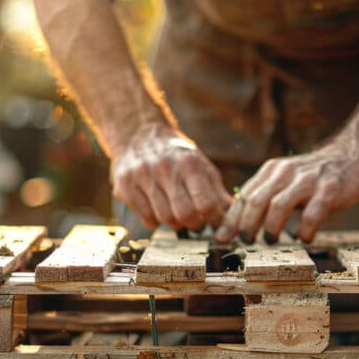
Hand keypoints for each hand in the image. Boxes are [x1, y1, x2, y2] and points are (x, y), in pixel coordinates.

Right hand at [111, 124, 231, 230]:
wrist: (139, 134)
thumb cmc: (176, 154)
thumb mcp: (200, 164)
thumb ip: (216, 191)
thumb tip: (233, 217)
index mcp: (188, 163)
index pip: (205, 203)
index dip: (214, 220)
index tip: (216, 223)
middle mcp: (165, 168)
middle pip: (185, 214)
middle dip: (194, 224)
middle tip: (196, 222)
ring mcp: (142, 177)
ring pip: (165, 218)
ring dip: (175, 223)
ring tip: (177, 214)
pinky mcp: (125, 185)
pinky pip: (146, 217)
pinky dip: (156, 221)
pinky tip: (159, 211)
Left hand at [214, 144, 358, 243]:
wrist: (352, 156)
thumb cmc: (315, 175)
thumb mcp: (286, 177)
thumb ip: (266, 194)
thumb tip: (240, 222)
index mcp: (272, 170)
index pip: (245, 195)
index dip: (231, 219)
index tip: (222, 237)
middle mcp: (287, 173)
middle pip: (257, 201)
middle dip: (247, 225)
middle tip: (245, 242)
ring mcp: (308, 181)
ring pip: (279, 206)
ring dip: (271, 228)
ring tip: (269, 240)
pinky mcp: (329, 190)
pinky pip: (312, 214)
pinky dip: (305, 230)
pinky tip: (304, 238)